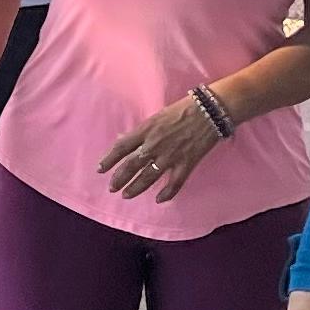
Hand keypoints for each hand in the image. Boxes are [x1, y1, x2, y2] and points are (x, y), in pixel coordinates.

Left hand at [100, 94, 228, 203]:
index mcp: (146, 130)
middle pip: (132, 165)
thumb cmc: (181, 109)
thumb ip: (140, 131)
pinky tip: (159, 200)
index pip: (121, 147)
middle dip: (119, 178)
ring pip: (148, 177)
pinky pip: (174, 183)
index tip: (100, 170)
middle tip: (112, 188)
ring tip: (126, 195)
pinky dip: (166, 193)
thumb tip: (123, 139)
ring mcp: (170, 156)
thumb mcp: (156, 117)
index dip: (109, 160)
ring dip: (136, 188)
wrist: (209, 111)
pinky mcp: (186, 163)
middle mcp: (154, 145)